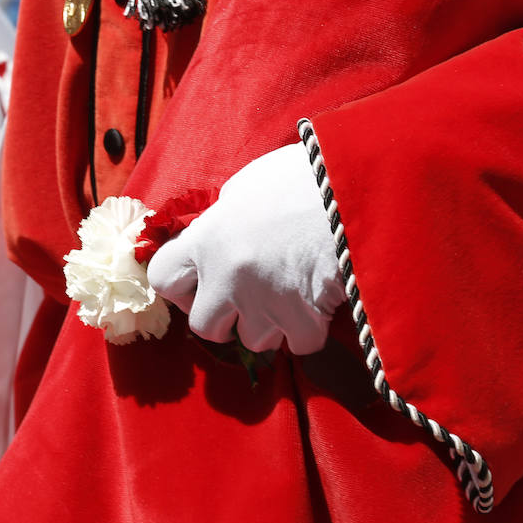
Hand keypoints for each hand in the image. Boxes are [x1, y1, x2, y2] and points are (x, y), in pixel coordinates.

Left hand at [146, 144, 344, 354]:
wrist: (360, 187)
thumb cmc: (306, 177)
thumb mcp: (251, 184)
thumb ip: (226, 215)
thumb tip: (218, 232)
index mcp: (207, 238)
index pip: (163, 278)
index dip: (181, 285)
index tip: (203, 281)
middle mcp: (226, 275)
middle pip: (202, 327)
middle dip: (224, 320)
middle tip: (249, 300)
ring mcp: (262, 302)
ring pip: (253, 341)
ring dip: (271, 325)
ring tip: (293, 292)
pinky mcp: (302, 321)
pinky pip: (298, 345)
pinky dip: (310, 330)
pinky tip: (321, 299)